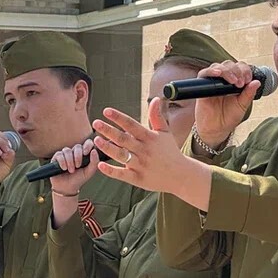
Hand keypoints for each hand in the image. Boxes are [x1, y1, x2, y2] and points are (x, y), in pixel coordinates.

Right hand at [50, 139, 97, 196]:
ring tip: (71, 170)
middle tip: (78, 166)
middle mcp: (75, 152)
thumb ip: (94, 162)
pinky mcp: (57, 157)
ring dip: (70, 161)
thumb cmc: (79, 179)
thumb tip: (94, 150)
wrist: (67, 187)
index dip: (87, 145)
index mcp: (84, 154)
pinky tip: (64, 168)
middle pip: (77, 147)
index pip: (87, 143)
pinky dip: (62, 162)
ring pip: (67, 150)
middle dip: (78, 156)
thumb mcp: (89, 172)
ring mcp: (65, 154)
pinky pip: (59, 155)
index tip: (86, 153)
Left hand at [91, 101, 210, 207]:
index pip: (131, 125)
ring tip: (96, 140)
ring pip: (121, 155)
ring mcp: (140, 165)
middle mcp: (144, 150)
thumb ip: (157, 116)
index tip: (106, 111)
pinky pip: (122, 174)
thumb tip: (156, 99)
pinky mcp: (138, 178)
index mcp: (149, 138)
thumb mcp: (165, 132)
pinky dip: (111, 171)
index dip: (119, 117)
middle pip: (123, 139)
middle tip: (96, 123)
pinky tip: (100, 165)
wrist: (181, 175)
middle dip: (109, 130)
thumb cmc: (171, 152)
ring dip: (107, 148)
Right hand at [191, 61, 260, 146]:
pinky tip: (218, 74)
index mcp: (235, 81)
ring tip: (233, 81)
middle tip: (240, 83)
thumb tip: (257, 82)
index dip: (245, 70)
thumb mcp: (242, 106)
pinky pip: (204, 73)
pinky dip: (211, 71)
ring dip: (227, 71)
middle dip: (237, 71)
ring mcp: (213, 81)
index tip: (248, 79)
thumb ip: (248, 94)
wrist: (216, 129)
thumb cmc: (229, 117)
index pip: (240, 67)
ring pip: (218, 66)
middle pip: (229, 64)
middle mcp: (224, 79)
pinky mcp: (202, 86)